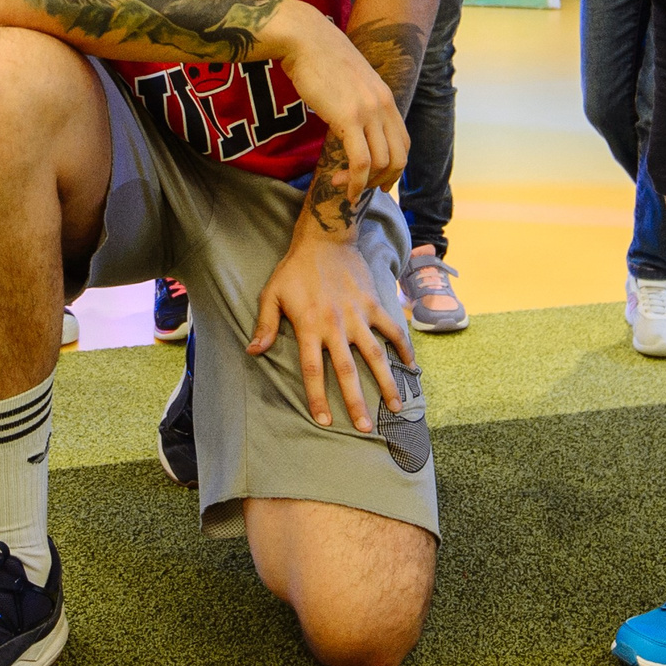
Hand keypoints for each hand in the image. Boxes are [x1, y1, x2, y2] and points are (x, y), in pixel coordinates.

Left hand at [247, 229, 416, 428]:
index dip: (317, 396)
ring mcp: (358, 315)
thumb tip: (254, 352)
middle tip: (364, 428)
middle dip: (356, 401)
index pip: (312, 370)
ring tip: (398, 407)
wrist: (325, 237)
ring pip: (375, 355)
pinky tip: (412, 366)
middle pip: (346, 370)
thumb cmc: (294, 269)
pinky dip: (404, 347)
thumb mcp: (271, 294)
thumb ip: (265, 326)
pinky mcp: (374, 303)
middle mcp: (335, 325)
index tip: (323, 420)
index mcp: (309, 326)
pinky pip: (392, 329)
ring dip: (387, 382)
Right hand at [272, 6, 409, 204]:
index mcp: (386, 97)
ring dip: (364, 183)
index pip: (403, 141)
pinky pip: (361, 162)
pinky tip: (345, 189)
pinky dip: (356, 182)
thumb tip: (352, 121)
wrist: (304, 38)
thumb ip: (358, 101)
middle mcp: (383, 105)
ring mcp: (368, 112)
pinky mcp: (348, 118)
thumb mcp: (350, 80)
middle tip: (365, 189)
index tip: (378, 178)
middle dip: (384, 180)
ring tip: (345, 185)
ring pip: (382, 163)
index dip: (394, 166)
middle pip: (399, 157)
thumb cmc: (319, 57)